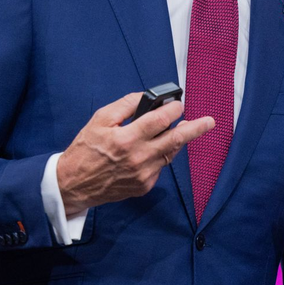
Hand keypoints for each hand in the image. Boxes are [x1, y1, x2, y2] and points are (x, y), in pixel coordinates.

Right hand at [58, 92, 214, 215]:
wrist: (73, 184)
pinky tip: (153, 149)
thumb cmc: (85, 150)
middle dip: (195, 128)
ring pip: (170, 154)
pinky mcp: (144, 186)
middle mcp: (139, 158)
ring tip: (185, 128)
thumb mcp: (99, 120)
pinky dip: (159, 155)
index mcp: (126, 139)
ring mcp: (143, 175)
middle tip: (209, 121)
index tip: (178, 103)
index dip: (173, 109)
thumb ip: (125, 106)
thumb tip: (147, 98)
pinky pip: (159, 167)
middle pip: (176, 140)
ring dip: (177, 140)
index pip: (160, 120)